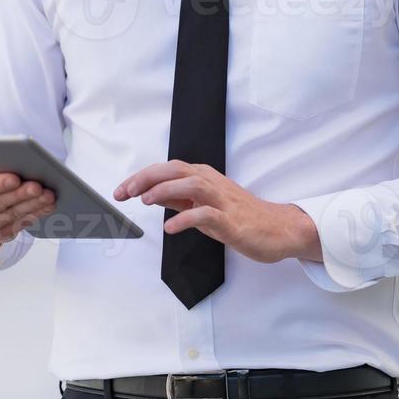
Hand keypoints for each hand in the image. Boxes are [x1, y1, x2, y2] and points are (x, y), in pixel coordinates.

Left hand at [113, 160, 322, 264]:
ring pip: (190, 185)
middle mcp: (211, 183)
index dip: (141, 177)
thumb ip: (179, 199)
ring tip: (144, 201)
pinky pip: (206, 216)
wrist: (278, 229)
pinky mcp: (231, 220)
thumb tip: (150, 195)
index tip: (120, 190)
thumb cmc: (240, 215)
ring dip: (164, 191)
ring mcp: (222, 200)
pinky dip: (185, 219)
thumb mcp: (203, 204)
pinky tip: (170, 227)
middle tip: (124, 192)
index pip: (166, 170)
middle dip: (146, 179)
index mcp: (203, 177)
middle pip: (174, 171)